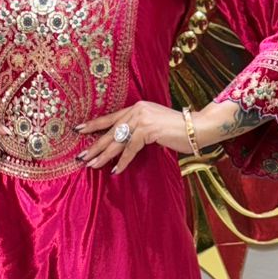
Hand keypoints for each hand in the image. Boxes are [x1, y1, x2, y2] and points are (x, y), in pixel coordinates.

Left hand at [74, 101, 191, 174]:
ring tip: (92, 165)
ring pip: (117, 141)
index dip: (94, 124)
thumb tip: (123, 142)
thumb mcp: (154, 125)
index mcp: (136, 107)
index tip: (78, 130)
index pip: (110, 117)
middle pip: (110, 131)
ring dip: (103, 155)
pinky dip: (123, 161)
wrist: (198, 127)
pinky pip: (130, 149)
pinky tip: (116, 170)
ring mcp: (142, 119)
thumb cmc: (178, 130)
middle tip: (81, 156)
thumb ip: (139, 129)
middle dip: (94, 145)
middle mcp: (137, 110)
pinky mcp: (149, 130)